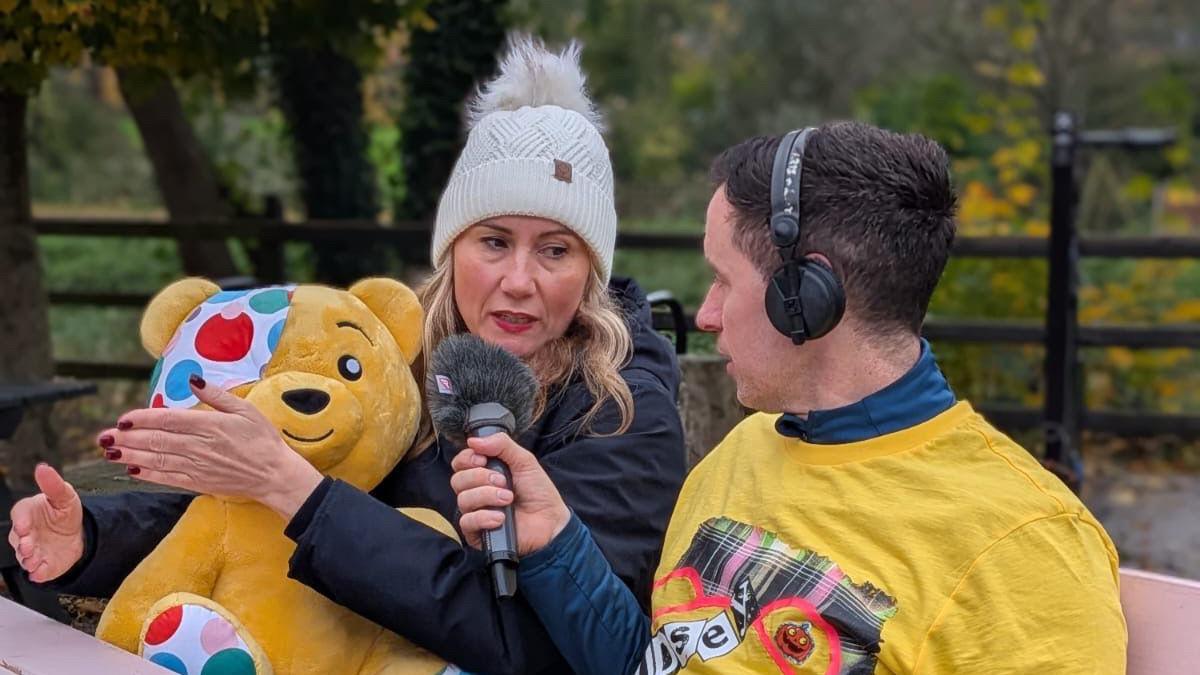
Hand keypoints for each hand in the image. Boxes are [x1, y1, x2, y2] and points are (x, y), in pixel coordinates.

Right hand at [8, 463, 84, 582]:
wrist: (78, 534)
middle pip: (18, 539)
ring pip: (25, 557)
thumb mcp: (65, 496)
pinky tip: (40, 573)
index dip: (21, 521)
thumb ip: (53, 485)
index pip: (19, 515)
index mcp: (28, 512)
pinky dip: (38, 573)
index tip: (24, 525)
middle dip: (22, 543)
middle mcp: (25, 533)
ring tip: (34, 560)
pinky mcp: (41, 565)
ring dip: (28, 559)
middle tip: (28, 546)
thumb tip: (42, 468)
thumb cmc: (64, 512)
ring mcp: (31, 550)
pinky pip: (36, 571)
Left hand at [99, 375, 321, 518]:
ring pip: (157, 460)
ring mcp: (198, 466)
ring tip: (110, 452)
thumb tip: (193, 379)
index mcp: (210, 425)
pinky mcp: (199, 482)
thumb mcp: (246, 409)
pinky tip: (132, 470)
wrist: (275, 475)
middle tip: (103, 437)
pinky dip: (148, 475)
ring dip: (130, 457)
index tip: (123, 418)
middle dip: (127, 439)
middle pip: (156, 441)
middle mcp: (200, 446)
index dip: (142, 419)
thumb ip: (217, 395)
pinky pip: (168, 478)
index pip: (168, 420)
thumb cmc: (263, 439)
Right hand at [449, 433, 569, 555]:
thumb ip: (502, 445)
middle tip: (503, 481)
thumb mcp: (524, 461)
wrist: (551, 521)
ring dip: (487, 496)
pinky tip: (500, 517)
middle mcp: (476, 492)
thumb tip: (473, 440)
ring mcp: (475, 513)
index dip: (467, 459)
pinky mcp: (477, 533)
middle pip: (458, 480)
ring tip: (508, 498)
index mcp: (483, 473)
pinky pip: (467, 521)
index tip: (483, 460)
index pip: (460, 463)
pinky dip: (484, 517)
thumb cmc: (538, 492)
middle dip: (481, 477)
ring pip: (463, 499)